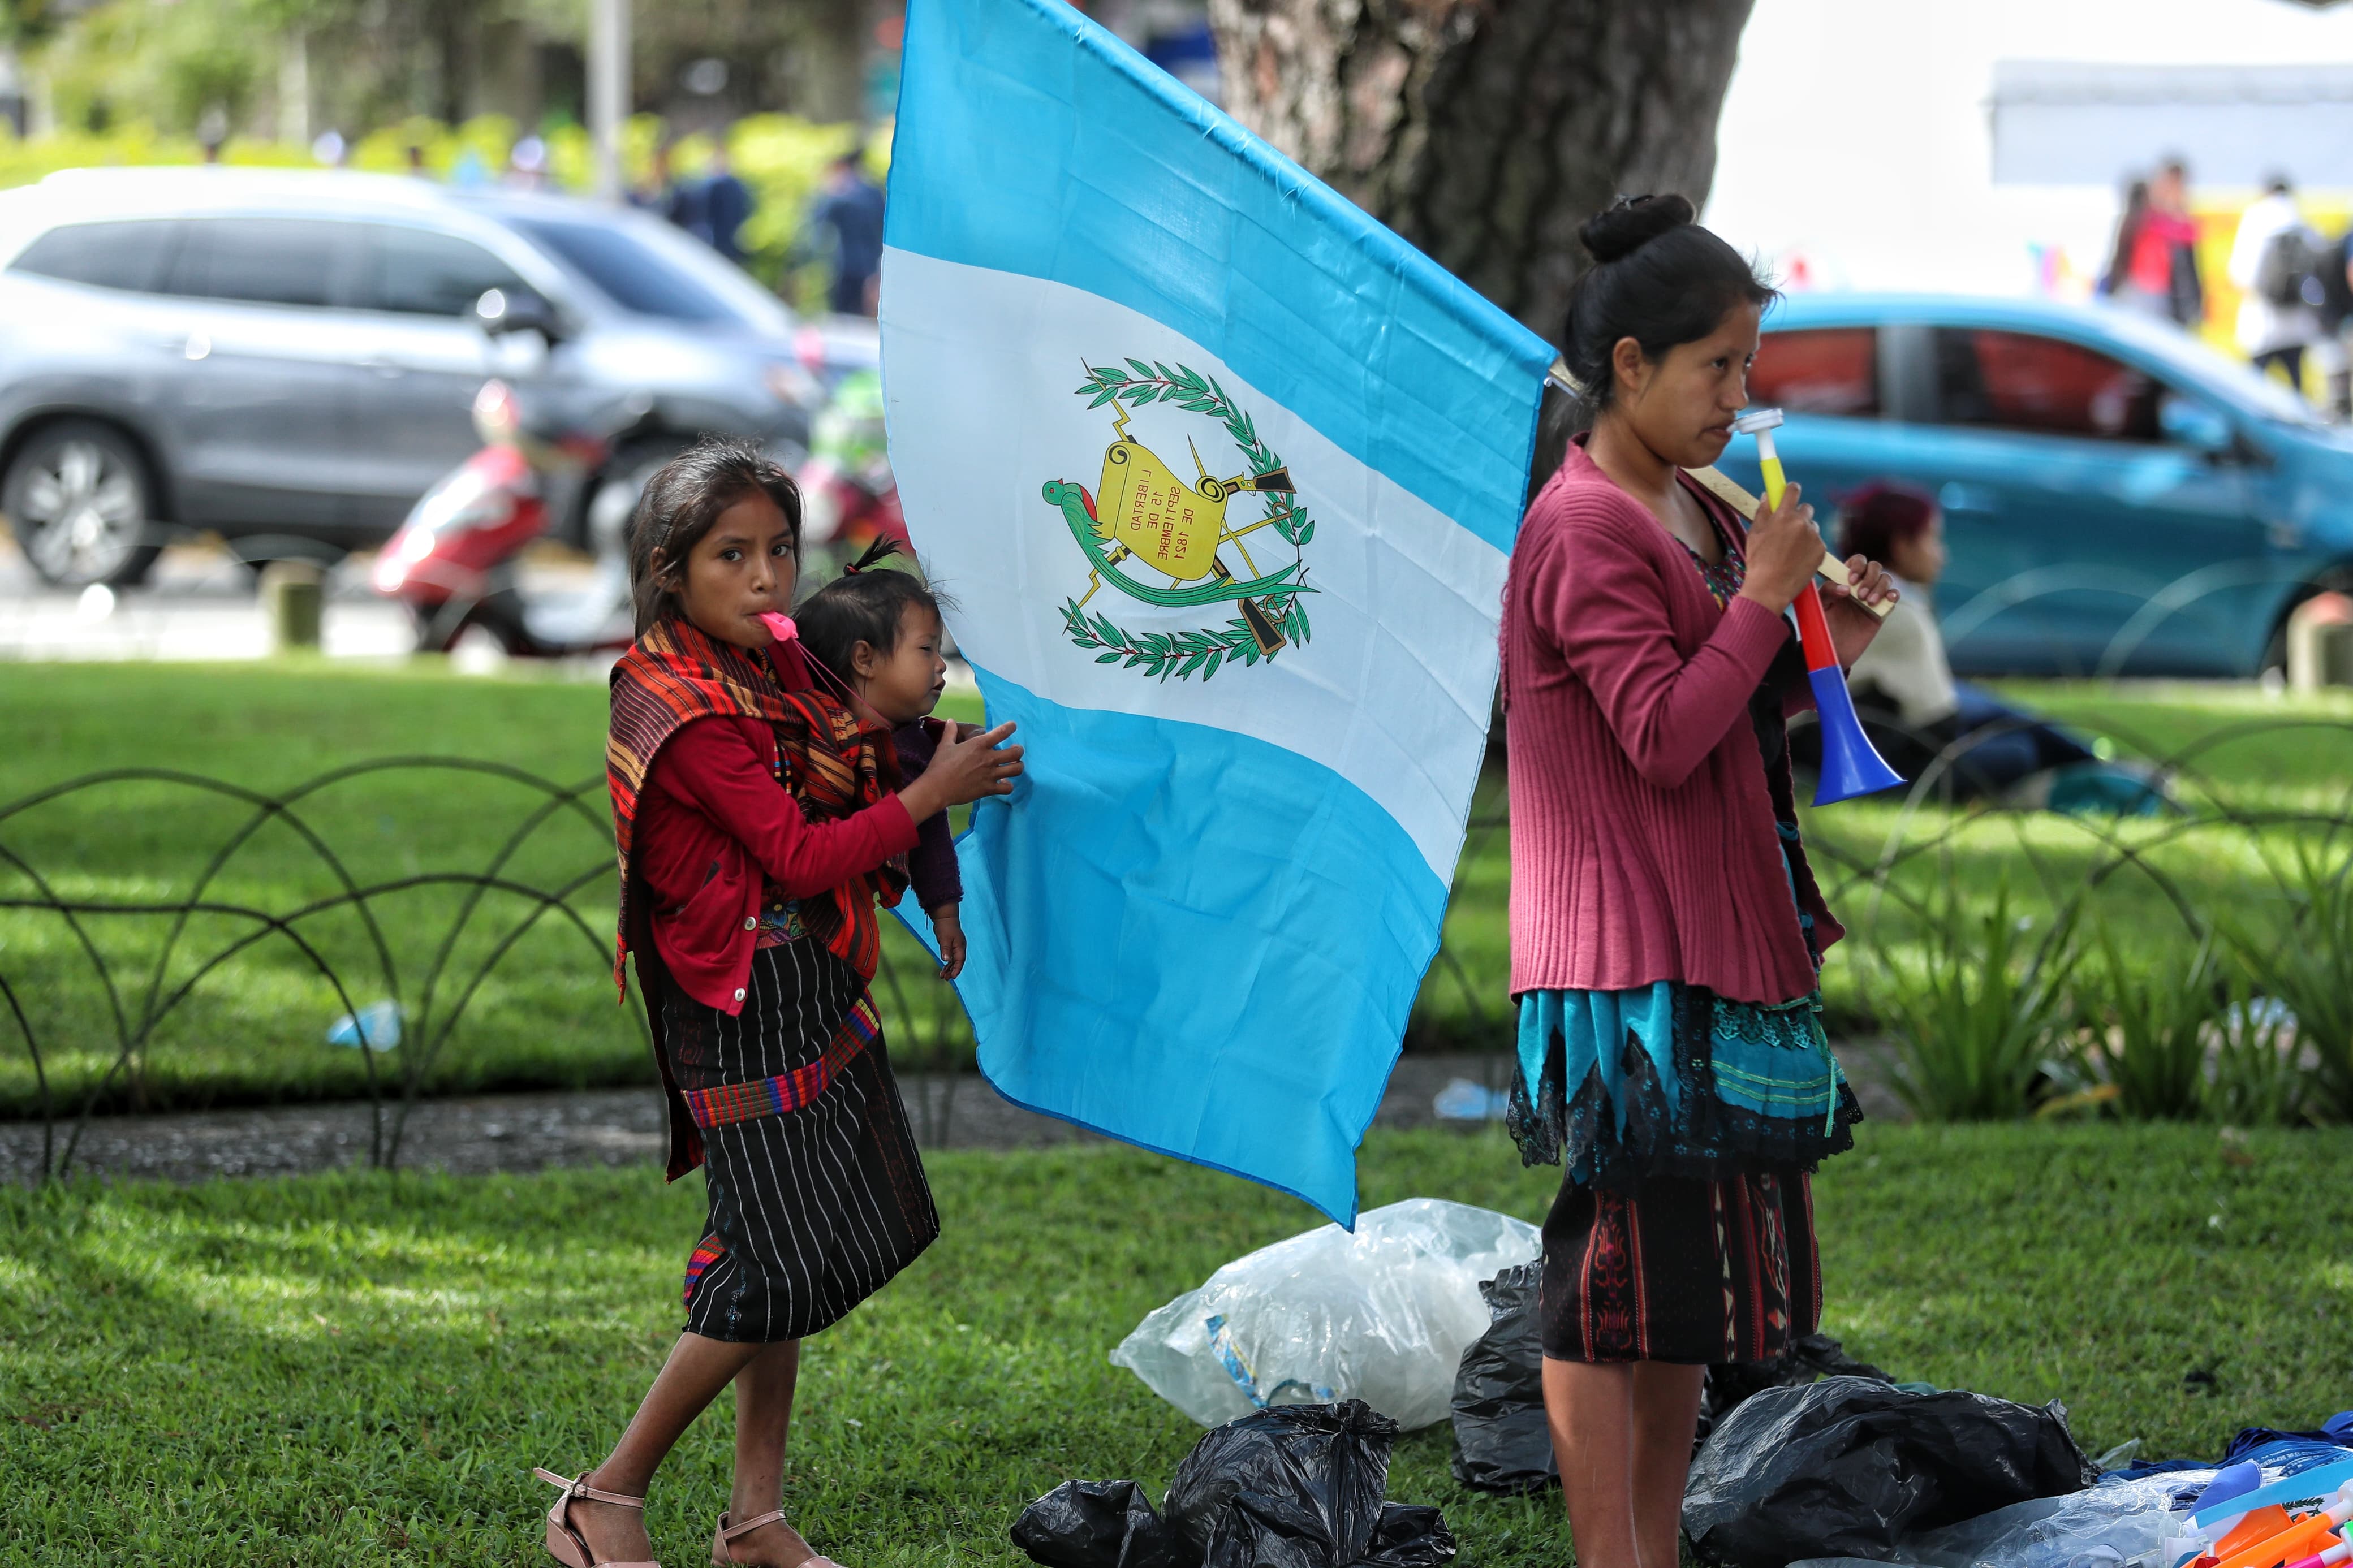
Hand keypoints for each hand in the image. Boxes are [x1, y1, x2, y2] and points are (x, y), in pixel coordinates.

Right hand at [900, 721, 1022, 819]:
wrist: (937, 788)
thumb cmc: (940, 765)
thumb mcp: (945, 745)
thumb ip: (950, 732)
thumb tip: (950, 720)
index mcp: (979, 745)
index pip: (1002, 732)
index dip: (1011, 727)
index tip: (1013, 726)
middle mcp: (989, 758)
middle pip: (1016, 752)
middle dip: (1019, 750)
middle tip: (1015, 751)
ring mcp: (991, 774)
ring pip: (1017, 769)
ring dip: (1018, 766)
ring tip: (1014, 766)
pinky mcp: (989, 789)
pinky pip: (1008, 788)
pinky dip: (1008, 785)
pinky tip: (1004, 783)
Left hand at [930, 906, 965, 979]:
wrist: (944, 917)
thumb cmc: (945, 927)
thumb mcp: (945, 939)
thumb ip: (946, 949)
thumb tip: (946, 960)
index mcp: (960, 946)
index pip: (960, 961)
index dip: (957, 969)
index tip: (953, 976)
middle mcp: (959, 948)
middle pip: (957, 962)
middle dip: (952, 971)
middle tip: (945, 978)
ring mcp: (955, 947)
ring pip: (953, 961)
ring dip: (948, 968)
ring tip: (942, 976)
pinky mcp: (950, 946)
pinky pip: (950, 957)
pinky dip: (947, 963)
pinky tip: (943, 968)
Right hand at [1734, 482, 1825, 614]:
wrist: (1770, 587)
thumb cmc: (1758, 562)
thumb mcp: (1754, 534)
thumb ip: (1762, 512)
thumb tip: (1767, 496)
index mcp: (1783, 515)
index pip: (1793, 490)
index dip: (1791, 489)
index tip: (1790, 492)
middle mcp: (1801, 522)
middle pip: (1806, 508)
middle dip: (1798, 515)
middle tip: (1788, 529)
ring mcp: (1813, 536)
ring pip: (1812, 526)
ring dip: (1804, 532)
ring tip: (1792, 549)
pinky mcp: (1821, 550)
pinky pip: (1817, 542)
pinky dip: (1810, 547)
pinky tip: (1798, 558)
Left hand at [1823, 554, 1899, 666]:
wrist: (1834, 649)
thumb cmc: (1824, 624)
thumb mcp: (1821, 606)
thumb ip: (1828, 591)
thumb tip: (1846, 587)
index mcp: (1845, 579)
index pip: (1857, 561)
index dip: (1857, 566)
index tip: (1851, 580)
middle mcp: (1860, 584)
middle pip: (1874, 567)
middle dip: (1869, 578)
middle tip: (1859, 595)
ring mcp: (1873, 596)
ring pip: (1886, 579)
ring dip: (1879, 587)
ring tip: (1868, 602)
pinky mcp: (1882, 610)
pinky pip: (1894, 595)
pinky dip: (1893, 594)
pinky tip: (1888, 599)